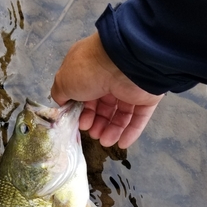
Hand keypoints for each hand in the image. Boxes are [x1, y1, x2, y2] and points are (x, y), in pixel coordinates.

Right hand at [51, 32, 163, 147]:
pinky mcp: (145, 98)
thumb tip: (64, 104)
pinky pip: (138, 118)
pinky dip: (130, 132)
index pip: (86, 96)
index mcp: (91, 71)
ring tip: (105, 141)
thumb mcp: (64, 81)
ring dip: (111, 131)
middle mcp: (110, 78)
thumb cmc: (89, 70)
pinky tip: (121, 144)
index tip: (81, 124)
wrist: (123, 62)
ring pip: (120, 115)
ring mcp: (129, 88)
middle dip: (97, 124)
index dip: (83, 112)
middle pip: (103, 108)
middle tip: (93, 133)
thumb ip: (61, 95)